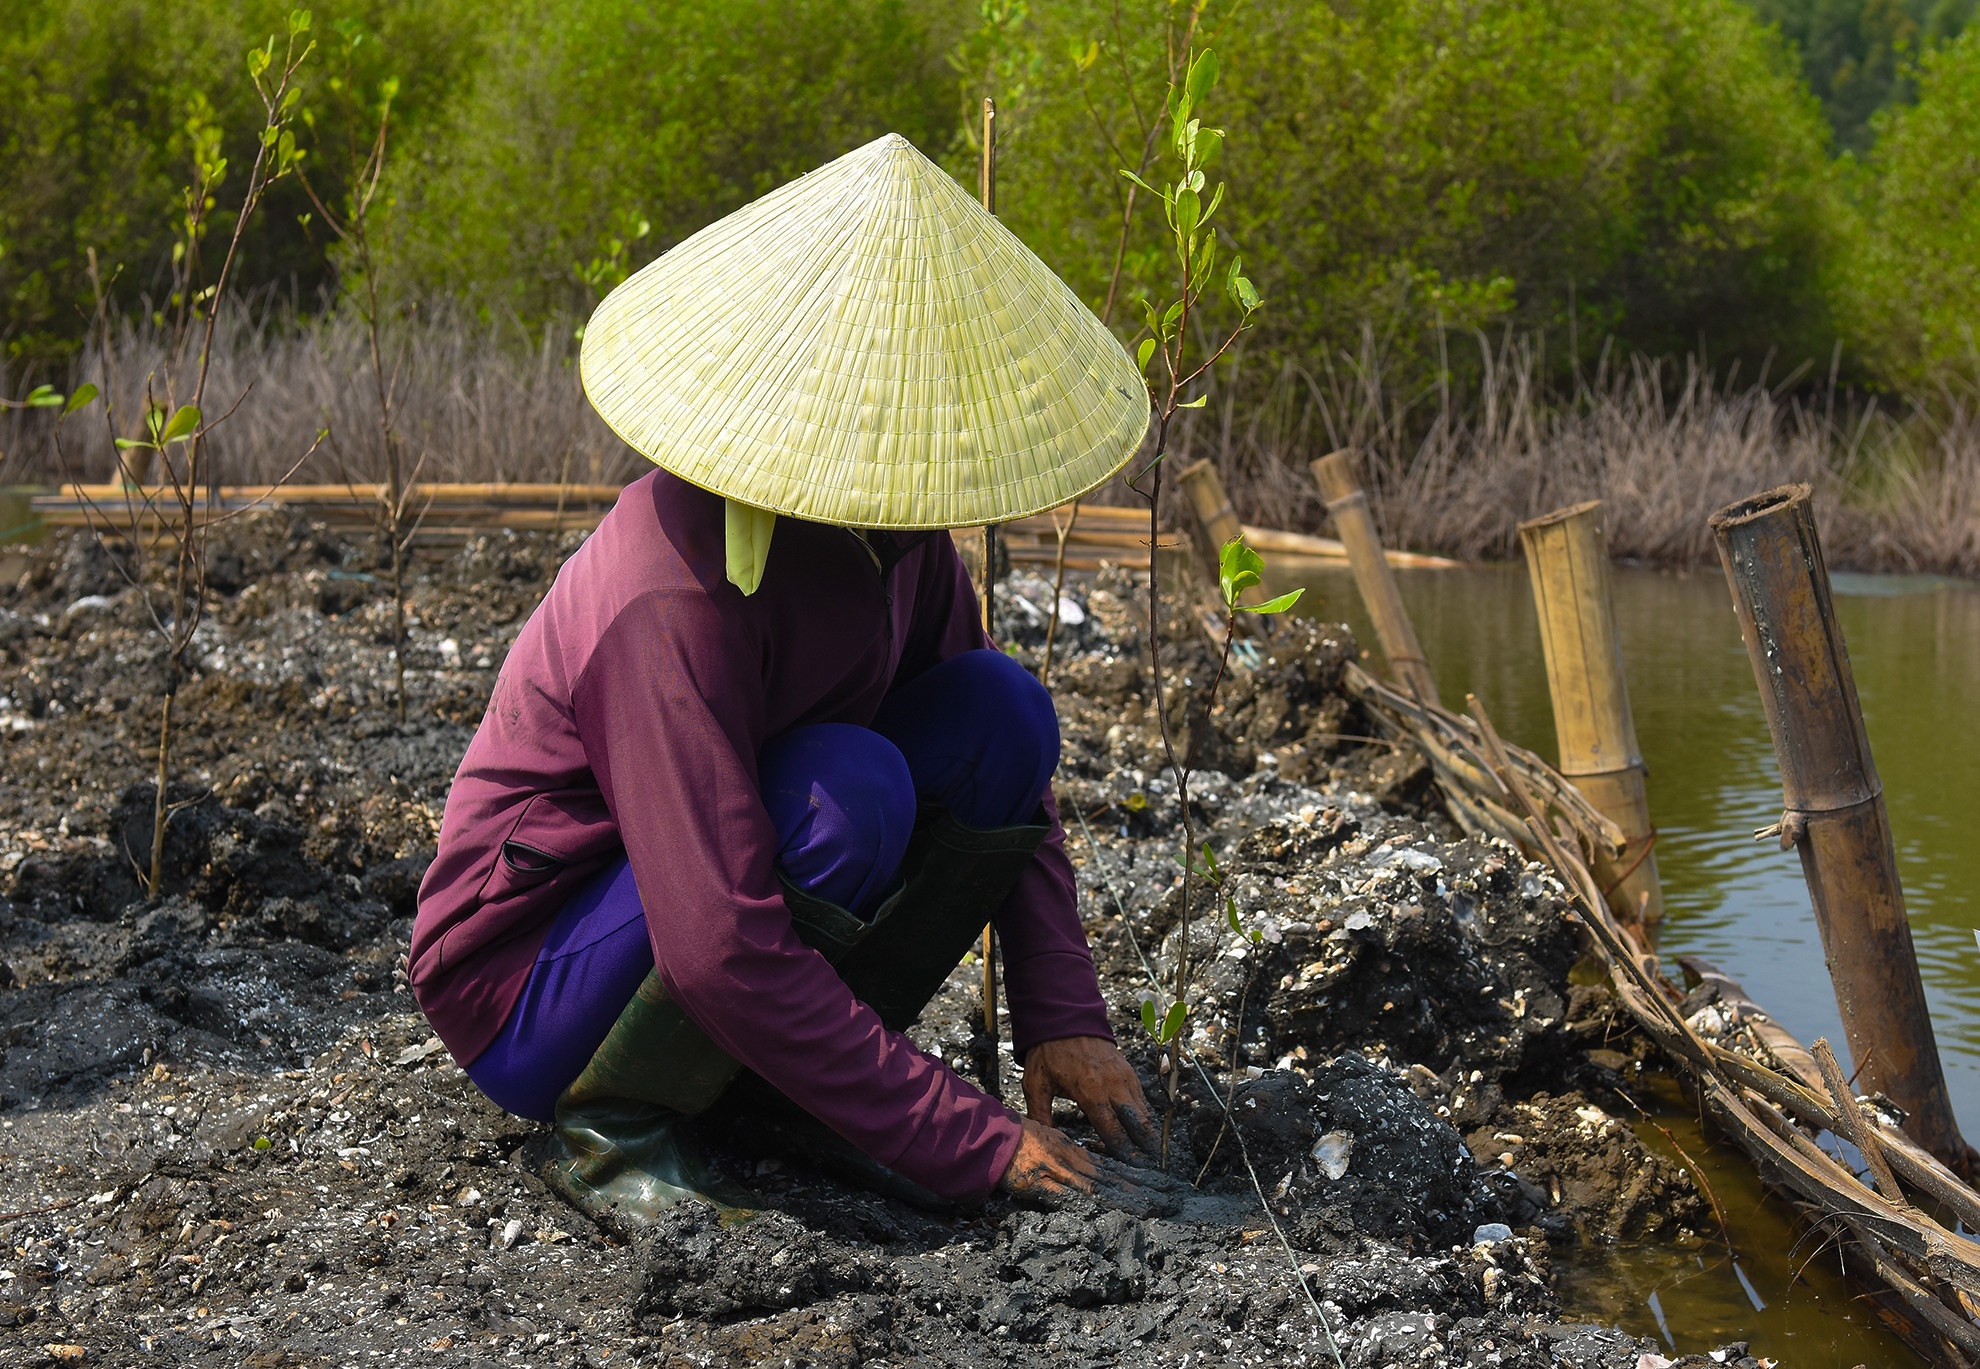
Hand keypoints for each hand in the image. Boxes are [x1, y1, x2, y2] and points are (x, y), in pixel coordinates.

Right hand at [995, 1116, 1184, 1213]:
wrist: (990, 1137)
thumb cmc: (1017, 1139)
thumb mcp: (1050, 1141)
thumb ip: (1070, 1156)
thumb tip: (1091, 1169)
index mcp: (1075, 1150)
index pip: (1114, 1165)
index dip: (1140, 1176)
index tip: (1163, 1184)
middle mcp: (1072, 1160)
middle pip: (1115, 1177)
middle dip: (1146, 1189)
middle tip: (1173, 1199)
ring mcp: (1058, 1172)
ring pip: (1100, 1187)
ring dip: (1129, 1198)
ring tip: (1156, 1207)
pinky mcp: (1040, 1185)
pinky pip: (1069, 1198)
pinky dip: (1091, 1206)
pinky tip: (1110, 1214)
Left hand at [1021, 1035, 1160, 1166]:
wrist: (1065, 1018)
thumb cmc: (1048, 1052)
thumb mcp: (1035, 1083)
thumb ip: (1039, 1114)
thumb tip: (1041, 1141)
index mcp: (1089, 1090)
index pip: (1112, 1128)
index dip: (1124, 1150)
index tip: (1133, 1167)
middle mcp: (1112, 1084)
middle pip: (1137, 1122)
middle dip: (1145, 1146)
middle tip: (1153, 1168)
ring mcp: (1123, 1076)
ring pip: (1144, 1111)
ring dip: (1149, 1133)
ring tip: (1154, 1155)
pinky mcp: (1129, 1070)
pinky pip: (1142, 1098)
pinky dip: (1145, 1116)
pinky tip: (1146, 1131)